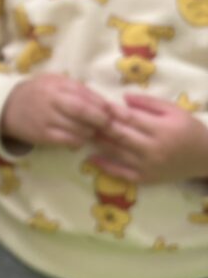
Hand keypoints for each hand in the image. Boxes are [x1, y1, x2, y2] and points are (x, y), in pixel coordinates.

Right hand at [0, 74, 112, 149]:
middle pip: (84, 111)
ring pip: (79, 128)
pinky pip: (68, 141)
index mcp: (58, 85)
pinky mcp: (43, 135)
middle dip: (101, 120)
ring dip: (91, 132)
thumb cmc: (36, 93)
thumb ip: (77, 89)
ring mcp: (47, 119)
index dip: (103, 105)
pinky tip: (79, 139)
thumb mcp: (54, 82)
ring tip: (92, 131)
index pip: (87, 95)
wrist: (7, 107)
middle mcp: (53, 100)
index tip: (112, 111)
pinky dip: (78, 141)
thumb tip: (104, 102)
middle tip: (108, 125)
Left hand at [88, 93, 207, 182]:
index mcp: (161, 129)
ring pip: (117, 153)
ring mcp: (148, 166)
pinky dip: (105, 166)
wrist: (206, 158)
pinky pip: (121, 173)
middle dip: (99, 126)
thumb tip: (122, 98)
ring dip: (98, 143)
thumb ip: (148, 103)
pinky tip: (91, 158)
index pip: (129, 118)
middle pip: (119, 135)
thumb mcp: (174, 110)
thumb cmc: (189, 129)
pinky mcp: (146, 179)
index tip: (95, 103)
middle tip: (82, 118)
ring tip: (82, 133)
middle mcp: (152, 149)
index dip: (110, 111)